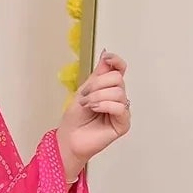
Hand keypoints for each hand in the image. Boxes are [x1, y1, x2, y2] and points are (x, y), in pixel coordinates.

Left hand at [57, 51, 130, 180]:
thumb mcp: (84, 90)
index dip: (116, 61)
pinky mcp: (123, 124)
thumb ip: (97, 74)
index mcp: (108, 88)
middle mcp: (117, 98)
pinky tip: (95, 109)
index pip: (120, 69)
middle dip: (98, 84)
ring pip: (118, 92)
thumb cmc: (75, 118)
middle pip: (117, 78)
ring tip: (88, 105)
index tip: (106, 58)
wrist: (69, 138)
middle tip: (85, 95)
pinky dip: (106, 105)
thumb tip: (106, 53)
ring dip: (98, 96)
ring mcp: (121, 111)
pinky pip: (120, 108)